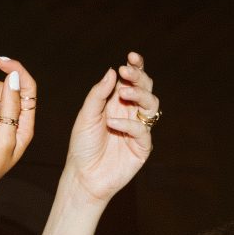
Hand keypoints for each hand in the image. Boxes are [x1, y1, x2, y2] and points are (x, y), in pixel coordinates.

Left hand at [60, 52, 158, 206]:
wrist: (83, 176)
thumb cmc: (82, 146)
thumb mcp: (86, 116)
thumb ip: (98, 95)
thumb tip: (112, 71)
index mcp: (116, 103)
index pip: (131, 80)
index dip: (136, 67)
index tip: (131, 57)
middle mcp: (130, 113)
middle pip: (146, 88)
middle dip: (139, 77)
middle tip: (127, 72)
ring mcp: (138, 129)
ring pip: (151, 104)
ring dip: (139, 94)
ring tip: (122, 93)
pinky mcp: (142, 146)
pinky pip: (143, 129)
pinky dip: (128, 124)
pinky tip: (112, 123)